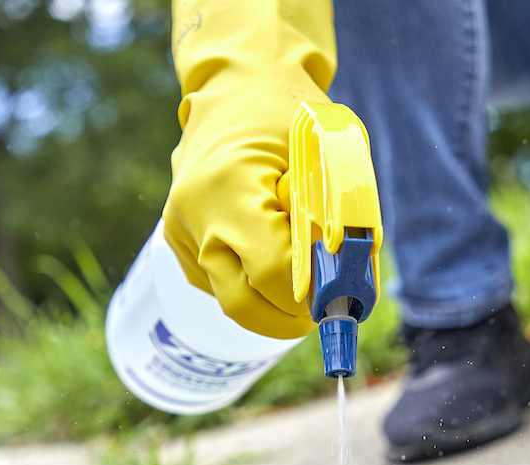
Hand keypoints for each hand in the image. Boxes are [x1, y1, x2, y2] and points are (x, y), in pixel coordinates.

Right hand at [161, 0, 334, 338]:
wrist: (234, 82)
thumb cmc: (289, 113)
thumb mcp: (328, 154)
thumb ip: (340, 217)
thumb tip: (352, 283)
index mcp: (228, 187)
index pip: (271, 273)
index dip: (312, 293)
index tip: (343, 293)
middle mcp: (193, 214)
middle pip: (243, 304)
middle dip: (290, 317)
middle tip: (325, 308)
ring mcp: (179, 229)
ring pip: (231, 298)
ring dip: (272, 299)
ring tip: (302, 266)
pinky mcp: (177, 239)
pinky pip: (219, 283)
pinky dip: (252, 282)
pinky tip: (270, 249)